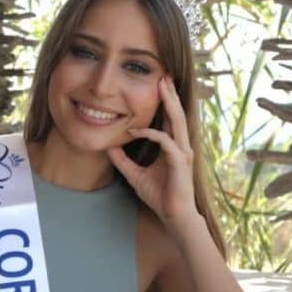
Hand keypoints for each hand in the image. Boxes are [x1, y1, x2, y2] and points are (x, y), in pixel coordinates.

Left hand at [107, 75, 198, 227]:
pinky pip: (166, 141)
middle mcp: (180, 146)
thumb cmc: (160, 196)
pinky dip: (150, 133)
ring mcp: (182, 153)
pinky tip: (134, 130)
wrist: (173, 216)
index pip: (169, 119)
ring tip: (162, 87)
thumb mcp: (135, 175)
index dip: (165, 102)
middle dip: (170, 94)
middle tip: (163, 75)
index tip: (158, 85)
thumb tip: (108, 148)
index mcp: (172, 147)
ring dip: (169, 103)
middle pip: (176, 114)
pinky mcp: (180, 162)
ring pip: (177, 122)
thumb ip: (123, 161)